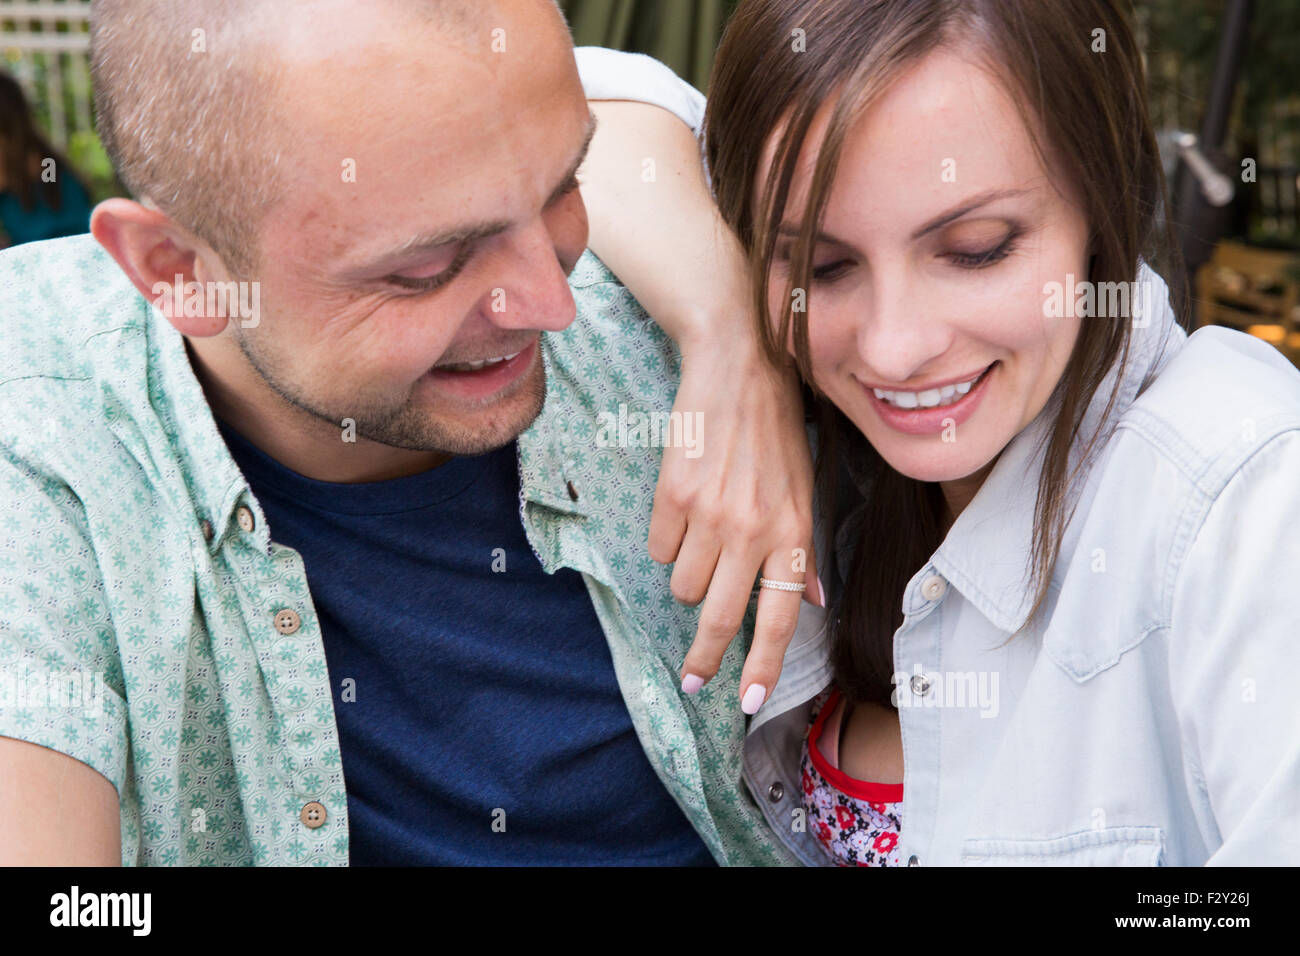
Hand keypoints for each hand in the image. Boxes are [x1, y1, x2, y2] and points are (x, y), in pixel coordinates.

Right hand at [648, 335, 821, 713]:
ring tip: (701, 539)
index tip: (744, 699)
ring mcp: (710, 513)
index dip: (762, 663)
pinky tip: (682, 509)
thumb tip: (807, 597)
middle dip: (705, 657)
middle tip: (693, 676)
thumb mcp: (806, 485)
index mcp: (793, 528)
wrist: (736, 364)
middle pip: (721, 616)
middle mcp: (753, 528)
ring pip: (683, 585)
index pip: (781, 614)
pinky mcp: (672, 495)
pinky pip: (659, 550)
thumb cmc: (775, 425)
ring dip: (688, 577)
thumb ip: (801, 546)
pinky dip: (667, 542)